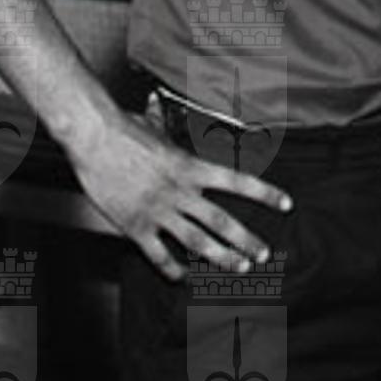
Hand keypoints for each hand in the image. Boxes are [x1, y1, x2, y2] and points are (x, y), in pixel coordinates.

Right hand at [69, 107, 292, 281]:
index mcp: (191, 167)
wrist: (94, 138)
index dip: (265, 194)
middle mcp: (180, 191)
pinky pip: (159, 254)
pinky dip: (172, 268)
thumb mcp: (156, 125)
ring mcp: (159, 211)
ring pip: (197, 241)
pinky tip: (181, 275)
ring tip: (237, 267)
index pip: (238, 182)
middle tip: (263, 253)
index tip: (286, 204)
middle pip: (222, 221)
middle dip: (247, 240)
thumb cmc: (124, 129)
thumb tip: (160, 105)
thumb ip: (166, 125)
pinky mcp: (136, 225)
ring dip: (220, 257)